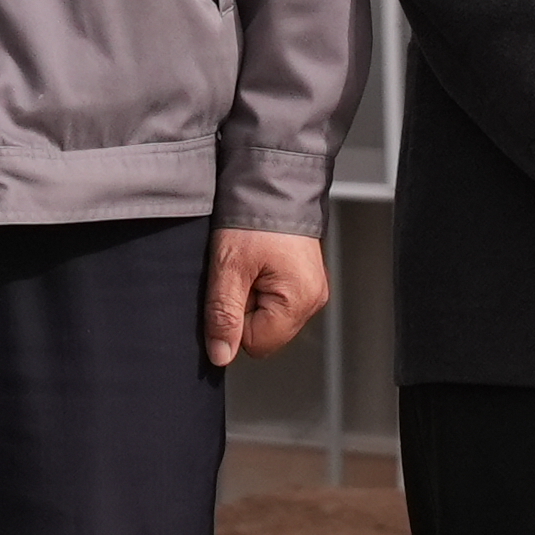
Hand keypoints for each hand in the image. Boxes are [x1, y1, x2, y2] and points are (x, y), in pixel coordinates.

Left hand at [206, 227, 328, 367]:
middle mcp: (313, 299)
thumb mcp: (229, 266)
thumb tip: (221, 355)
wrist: (271, 179)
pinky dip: (261, 285)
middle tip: (239, 273)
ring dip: (252, 296)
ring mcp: (312, 289)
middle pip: (266, 333)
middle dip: (245, 309)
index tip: (231, 287)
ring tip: (249, 264)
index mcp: (300, 300)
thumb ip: (224, 314)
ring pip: (269, 316)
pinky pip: (277, 299)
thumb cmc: (253, 216)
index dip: (234, 320)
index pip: (256, 343)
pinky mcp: (306, 279)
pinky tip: (257, 262)